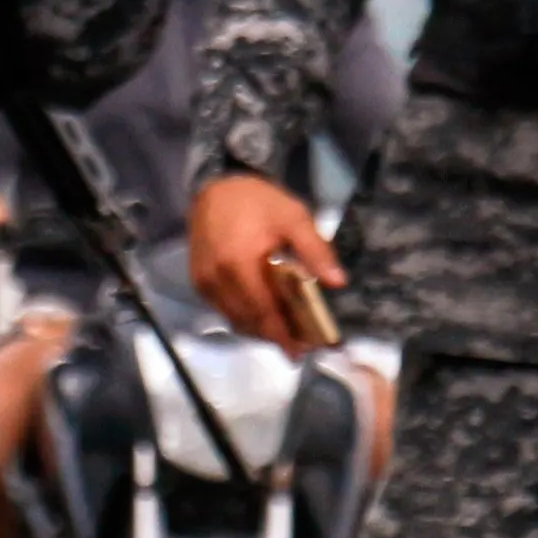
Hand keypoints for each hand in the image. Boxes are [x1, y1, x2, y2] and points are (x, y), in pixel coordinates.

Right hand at [188, 171, 343, 349]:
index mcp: (239, 264)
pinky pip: (224, 310)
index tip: (303, 351)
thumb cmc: (258, 201)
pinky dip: (245, 317)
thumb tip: (339, 282)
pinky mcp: (198, 282)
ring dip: (260, 330)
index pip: (263, 312)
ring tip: (287, 332)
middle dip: (275, 336)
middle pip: (249, 322)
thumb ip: (315, 250)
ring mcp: (204, 283)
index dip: (283, 335)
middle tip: (302, 344)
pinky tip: (265, 314)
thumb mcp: (294, 218)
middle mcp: (216, 279)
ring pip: (235, 319)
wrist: (216, 186)